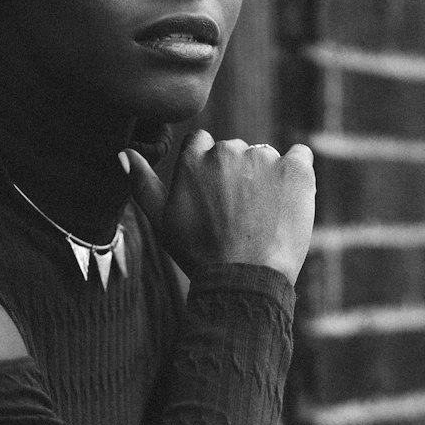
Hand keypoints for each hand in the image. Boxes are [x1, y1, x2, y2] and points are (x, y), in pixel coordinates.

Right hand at [122, 130, 314, 285]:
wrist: (245, 280)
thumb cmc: (199, 254)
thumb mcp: (162, 221)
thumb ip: (142, 184)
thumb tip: (123, 153)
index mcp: (193, 158)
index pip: (203, 143)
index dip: (209, 171)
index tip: (215, 198)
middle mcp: (227, 150)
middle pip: (235, 151)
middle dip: (237, 175)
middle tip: (238, 216)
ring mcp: (263, 157)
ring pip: (265, 157)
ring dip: (266, 177)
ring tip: (262, 218)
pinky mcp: (296, 169)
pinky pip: (300, 156)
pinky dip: (297, 174)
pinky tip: (289, 202)